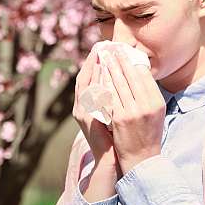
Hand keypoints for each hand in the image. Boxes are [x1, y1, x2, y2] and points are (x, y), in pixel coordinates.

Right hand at [72, 48, 119, 172]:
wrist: (111, 159)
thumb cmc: (115, 136)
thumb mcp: (113, 112)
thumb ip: (113, 97)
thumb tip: (123, 79)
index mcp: (87, 104)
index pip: (88, 78)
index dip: (93, 62)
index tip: (101, 47)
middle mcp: (80, 107)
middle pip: (83, 78)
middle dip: (91, 61)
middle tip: (100, 46)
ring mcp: (82, 113)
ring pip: (85, 85)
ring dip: (92, 69)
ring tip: (100, 54)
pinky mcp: (87, 119)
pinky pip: (90, 97)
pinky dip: (96, 83)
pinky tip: (103, 74)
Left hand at [104, 48, 165, 175]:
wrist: (141, 159)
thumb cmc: (148, 133)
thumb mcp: (155, 112)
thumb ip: (148, 94)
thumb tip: (138, 70)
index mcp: (157, 102)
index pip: (144, 76)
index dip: (133, 61)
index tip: (125, 52)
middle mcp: (147, 106)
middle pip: (131, 76)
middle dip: (120, 60)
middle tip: (112, 49)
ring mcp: (132, 112)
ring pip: (118, 84)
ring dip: (110, 68)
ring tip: (105, 57)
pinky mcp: (118, 119)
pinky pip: (109, 96)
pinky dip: (104, 83)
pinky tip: (99, 75)